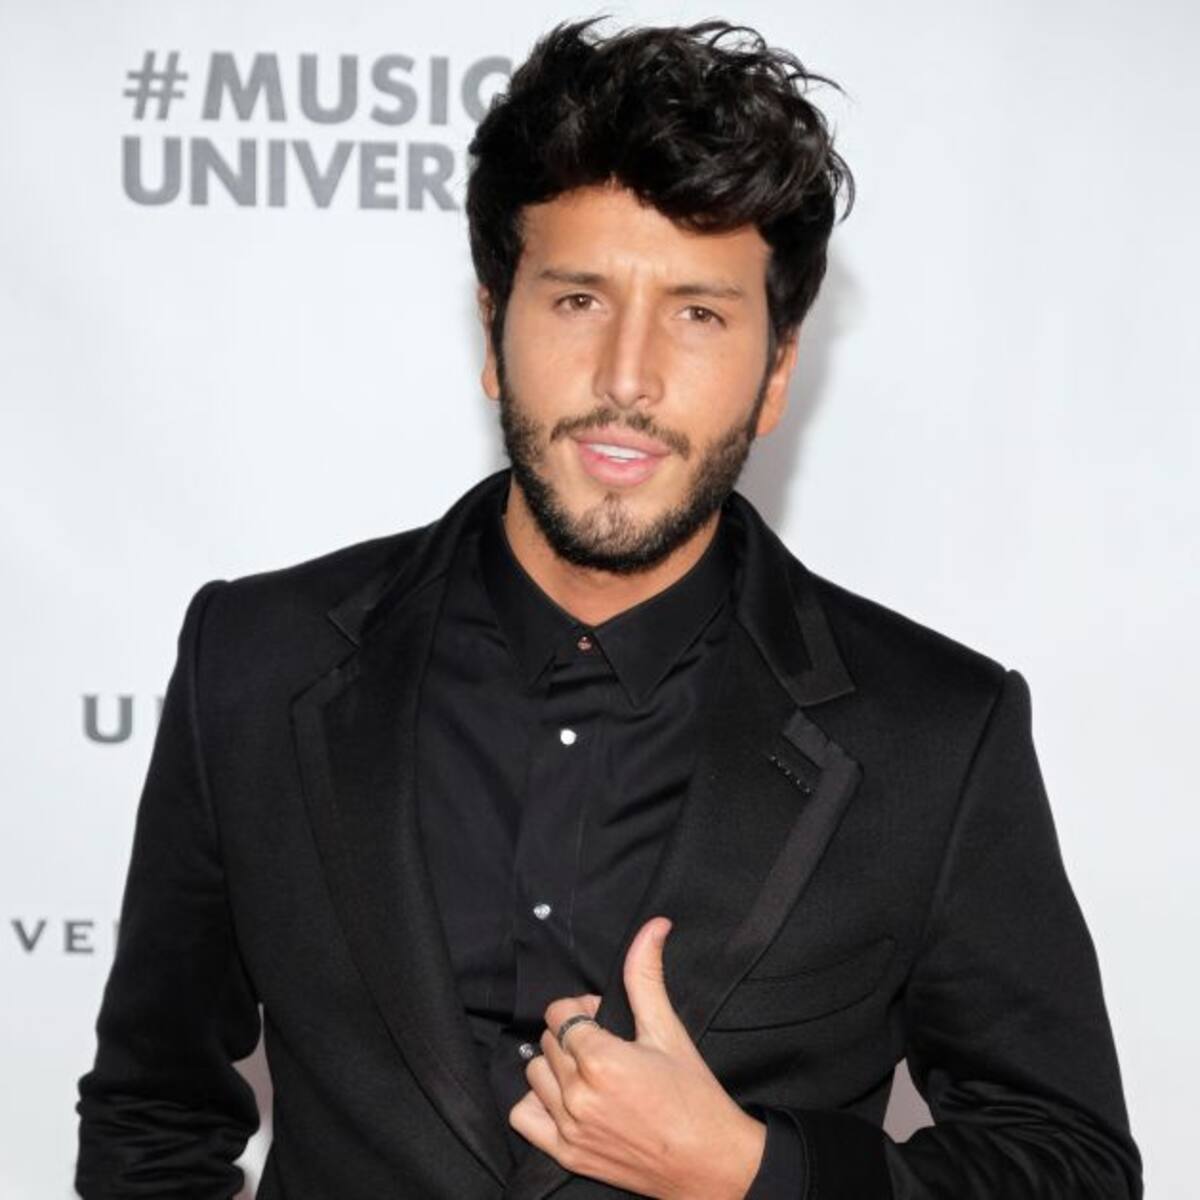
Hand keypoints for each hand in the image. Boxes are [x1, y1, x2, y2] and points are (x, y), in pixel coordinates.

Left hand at [509, 916, 766, 1199]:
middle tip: (606, 1044)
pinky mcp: (568, 1155)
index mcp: (602, 1060)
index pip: (560, 1013)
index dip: (581, 1010)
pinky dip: (538, 1103)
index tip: (604, 1020)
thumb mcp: (668, 1030)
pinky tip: (568, 1098)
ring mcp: (570, 1128)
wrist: (711, 1163)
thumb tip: (653, 926)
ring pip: (535, 1074)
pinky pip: (524, 1117)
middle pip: (548, 1041)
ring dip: (557, 1067)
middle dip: (573, 1035)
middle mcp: (579, 1095)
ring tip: (590, 1072)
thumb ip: (647, 976)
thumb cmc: (694, 1095)